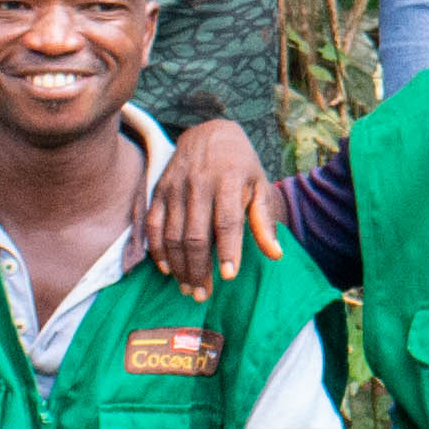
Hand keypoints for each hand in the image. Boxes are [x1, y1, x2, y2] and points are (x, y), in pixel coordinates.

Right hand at [143, 114, 287, 287]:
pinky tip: (166, 269)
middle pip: (195, 234)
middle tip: (202, 295)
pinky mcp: (158, 190)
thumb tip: (275, 255)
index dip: (227, 249)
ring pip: (172, 234)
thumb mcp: (259, 184)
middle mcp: (198, 183)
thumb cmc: (240, 164)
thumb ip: (264, 220)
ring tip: (188, 289)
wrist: (208, 132)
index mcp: (228, 179)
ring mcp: (175, 186)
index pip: (227, 220)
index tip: (228, 276)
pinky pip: (153, 225)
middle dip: (198, 268)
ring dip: (179, 266)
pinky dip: (157, 250)